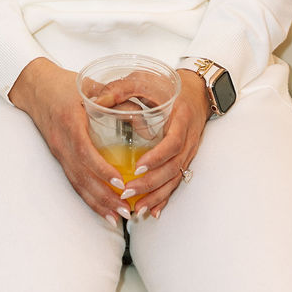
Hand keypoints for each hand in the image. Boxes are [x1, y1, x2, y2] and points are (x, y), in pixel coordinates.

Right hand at [8, 58, 133, 220]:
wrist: (35, 86)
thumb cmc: (65, 84)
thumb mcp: (94, 87)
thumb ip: (122, 104)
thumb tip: (150, 127)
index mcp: (70, 123)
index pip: (85, 152)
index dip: (102, 170)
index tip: (120, 182)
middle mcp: (62, 142)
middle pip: (81, 176)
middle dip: (104, 197)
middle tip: (125, 211)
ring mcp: (58, 152)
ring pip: (77, 183)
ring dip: (96, 203)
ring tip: (116, 219)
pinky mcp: (59, 157)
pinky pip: (73, 181)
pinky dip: (87, 197)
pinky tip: (101, 208)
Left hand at [123, 70, 208, 218]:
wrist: (195, 90)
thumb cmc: (165, 85)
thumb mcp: (144, 80)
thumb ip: (121, 89)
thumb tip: (96, 100)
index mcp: (181, 118)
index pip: (173, 143)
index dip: (157, 157)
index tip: (138, 168)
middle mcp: (188, 138)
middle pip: (174, 167)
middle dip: (152, 183)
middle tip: (128, 192)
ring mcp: (189, 150)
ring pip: (176, 177)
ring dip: (158, 195)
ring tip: (138, 208)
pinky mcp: (185, 158)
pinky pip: (177, 180)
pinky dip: (165, 196)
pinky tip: (153, 210)